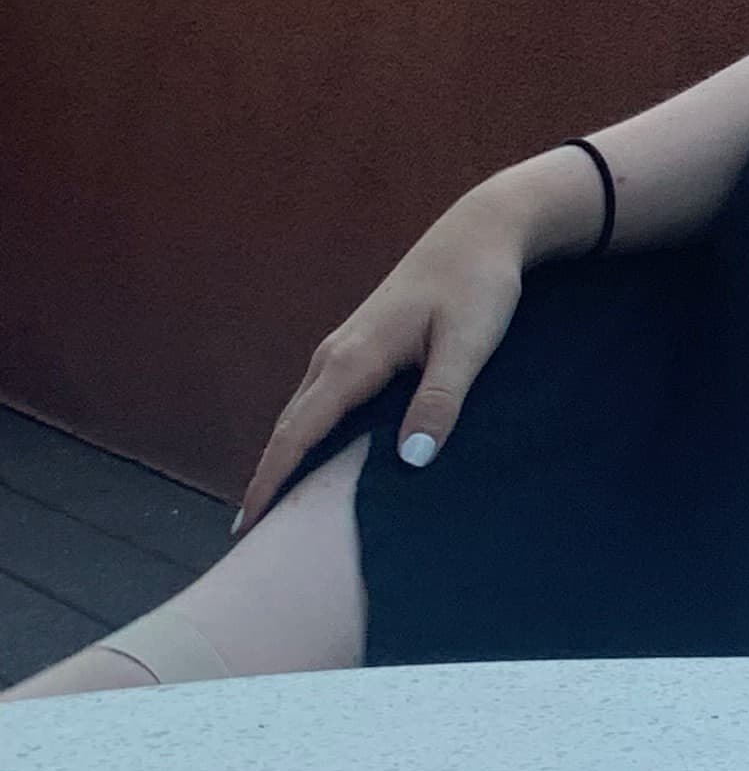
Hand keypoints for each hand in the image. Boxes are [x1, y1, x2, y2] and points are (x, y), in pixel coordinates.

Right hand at [231, 189, 533, 533]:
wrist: (480, 232)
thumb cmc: (478, 286)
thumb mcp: (468, 344)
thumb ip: (440, 399)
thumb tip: (412, 460)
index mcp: (352, 359)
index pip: (298, 433)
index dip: (270, 481)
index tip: (246, 528)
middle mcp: (335, 355)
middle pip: (289, 429)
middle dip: (267, 480)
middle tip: (254, 539)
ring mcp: (343, 349)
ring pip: (301, 415)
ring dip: (284, 459)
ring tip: (276, 512)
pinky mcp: (359, 347)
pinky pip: (319, 402)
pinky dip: (306, 437)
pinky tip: (314, 462)